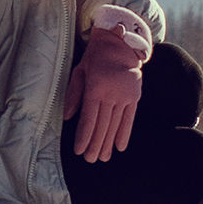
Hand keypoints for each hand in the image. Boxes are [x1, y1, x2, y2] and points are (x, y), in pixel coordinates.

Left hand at [62, 9, 150, 163]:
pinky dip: (124, 133)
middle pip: (102, 124)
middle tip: (90, 160)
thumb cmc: (95, 58)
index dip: (84, 136)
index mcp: (95, 87)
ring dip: (108, 142)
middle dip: (95, 144)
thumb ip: (74, 94)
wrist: (121, 43)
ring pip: (115, 124)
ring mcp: (125, 96)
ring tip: (102, 157)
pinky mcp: (134, 97)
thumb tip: (68, 116)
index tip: (80, 151)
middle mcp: (112, 93)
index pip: (89, 118)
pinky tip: (119, 147)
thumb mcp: (79, 71)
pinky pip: (129, 118)